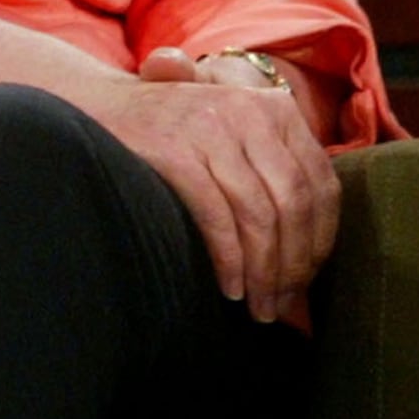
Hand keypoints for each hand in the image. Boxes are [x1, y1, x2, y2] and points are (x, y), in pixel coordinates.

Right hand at [0, 16, 339, 319]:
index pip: (320, 182)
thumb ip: (270, 182)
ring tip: (258, 309)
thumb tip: (308, 263)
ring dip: (264, 272)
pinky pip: (217, 215)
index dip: (321, 239)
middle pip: (294, 203)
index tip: (309, 280)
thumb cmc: (170, 139)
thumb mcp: (231, 143)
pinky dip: (229, 259)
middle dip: (294, 265)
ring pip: (260, 214)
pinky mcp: (175, 149)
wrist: (97, 109)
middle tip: (283, 308)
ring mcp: (212, 128)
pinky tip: (228, 288)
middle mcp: (250, 112)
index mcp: (274, 109)